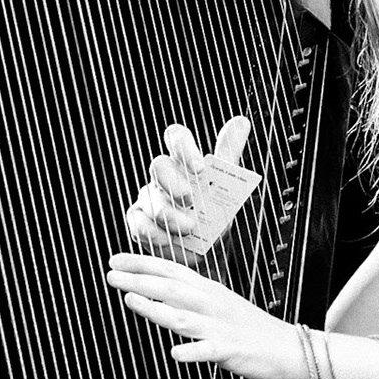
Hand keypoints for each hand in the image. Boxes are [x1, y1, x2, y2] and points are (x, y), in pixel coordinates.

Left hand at [106, 252, 298, 378]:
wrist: (290, 347)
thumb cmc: (250, 328)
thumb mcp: (219, 304)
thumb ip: (189, 297)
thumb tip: (156, 290)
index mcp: (209, 290)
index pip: (171, 270)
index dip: (142, 263)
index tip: (116, 259)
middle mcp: (212, 304)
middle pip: (171, 289)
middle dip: (139, 280)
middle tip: (111, 274)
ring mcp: (220, 327)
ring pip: (182, 317)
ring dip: (155, 308)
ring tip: (130, 300)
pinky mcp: (231, 350)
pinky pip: (209, 351)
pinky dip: (192, 352)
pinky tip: (176, 353)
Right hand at [123, 116, 252, 265]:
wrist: (206, 258)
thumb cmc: (215, 218)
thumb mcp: (226, 188)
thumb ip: (229, 155)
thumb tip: (241, 121)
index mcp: (184, 163)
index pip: (176, 137)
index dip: (184, 147)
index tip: (200, 168)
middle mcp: (163, 176)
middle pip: (159, 165)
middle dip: (174, 183)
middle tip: (191, 201)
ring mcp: (148, 197)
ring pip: (150, 198)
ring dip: (170, 215)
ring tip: (188, 229)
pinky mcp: (137, 220)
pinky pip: (139, 222)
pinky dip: (155, 233)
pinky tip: (169, 240)